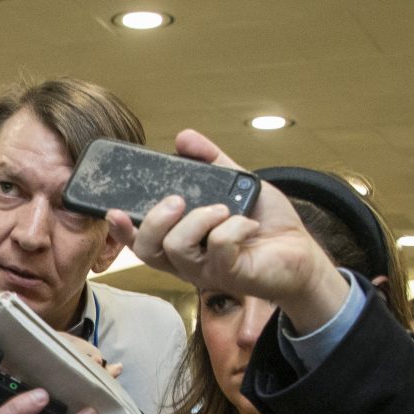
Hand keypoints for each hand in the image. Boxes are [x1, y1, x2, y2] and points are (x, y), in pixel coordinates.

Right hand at [109, 130, 349, 332]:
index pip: (142, 241)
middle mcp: (189, 261)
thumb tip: (183, 139)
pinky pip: (218, 247)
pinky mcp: (230, 275)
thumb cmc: (267, 225)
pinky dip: (233, 226)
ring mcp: (207, 271)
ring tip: (223, 210)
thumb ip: (209, 162)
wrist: (301, 250)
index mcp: (183, 241)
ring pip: (177, 247)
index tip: (113, 211)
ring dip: (199, 219)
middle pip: (147, 249)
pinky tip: (247, 223)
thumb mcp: (235, 184)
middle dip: (157, 219)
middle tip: (179, 200)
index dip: (123, 229)